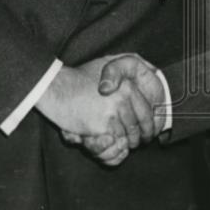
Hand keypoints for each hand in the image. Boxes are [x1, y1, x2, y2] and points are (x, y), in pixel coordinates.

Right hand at [40, 57, 156, 156]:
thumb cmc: (80, 76)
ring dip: (127, 143)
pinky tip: (110, 144)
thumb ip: (129, 64)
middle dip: (141, 137)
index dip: (150, 124)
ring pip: (127, 136)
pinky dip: (113, 146)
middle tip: (140, 143)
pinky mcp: (102, 125)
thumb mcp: (109, 63)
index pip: (147, 111)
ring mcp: (114, 112)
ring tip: (126, 146)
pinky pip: (113, 141)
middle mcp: (124, 98)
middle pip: (140, 126)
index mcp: (128, 85)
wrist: (56, 88)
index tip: (148, 131)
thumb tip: (153, 69)